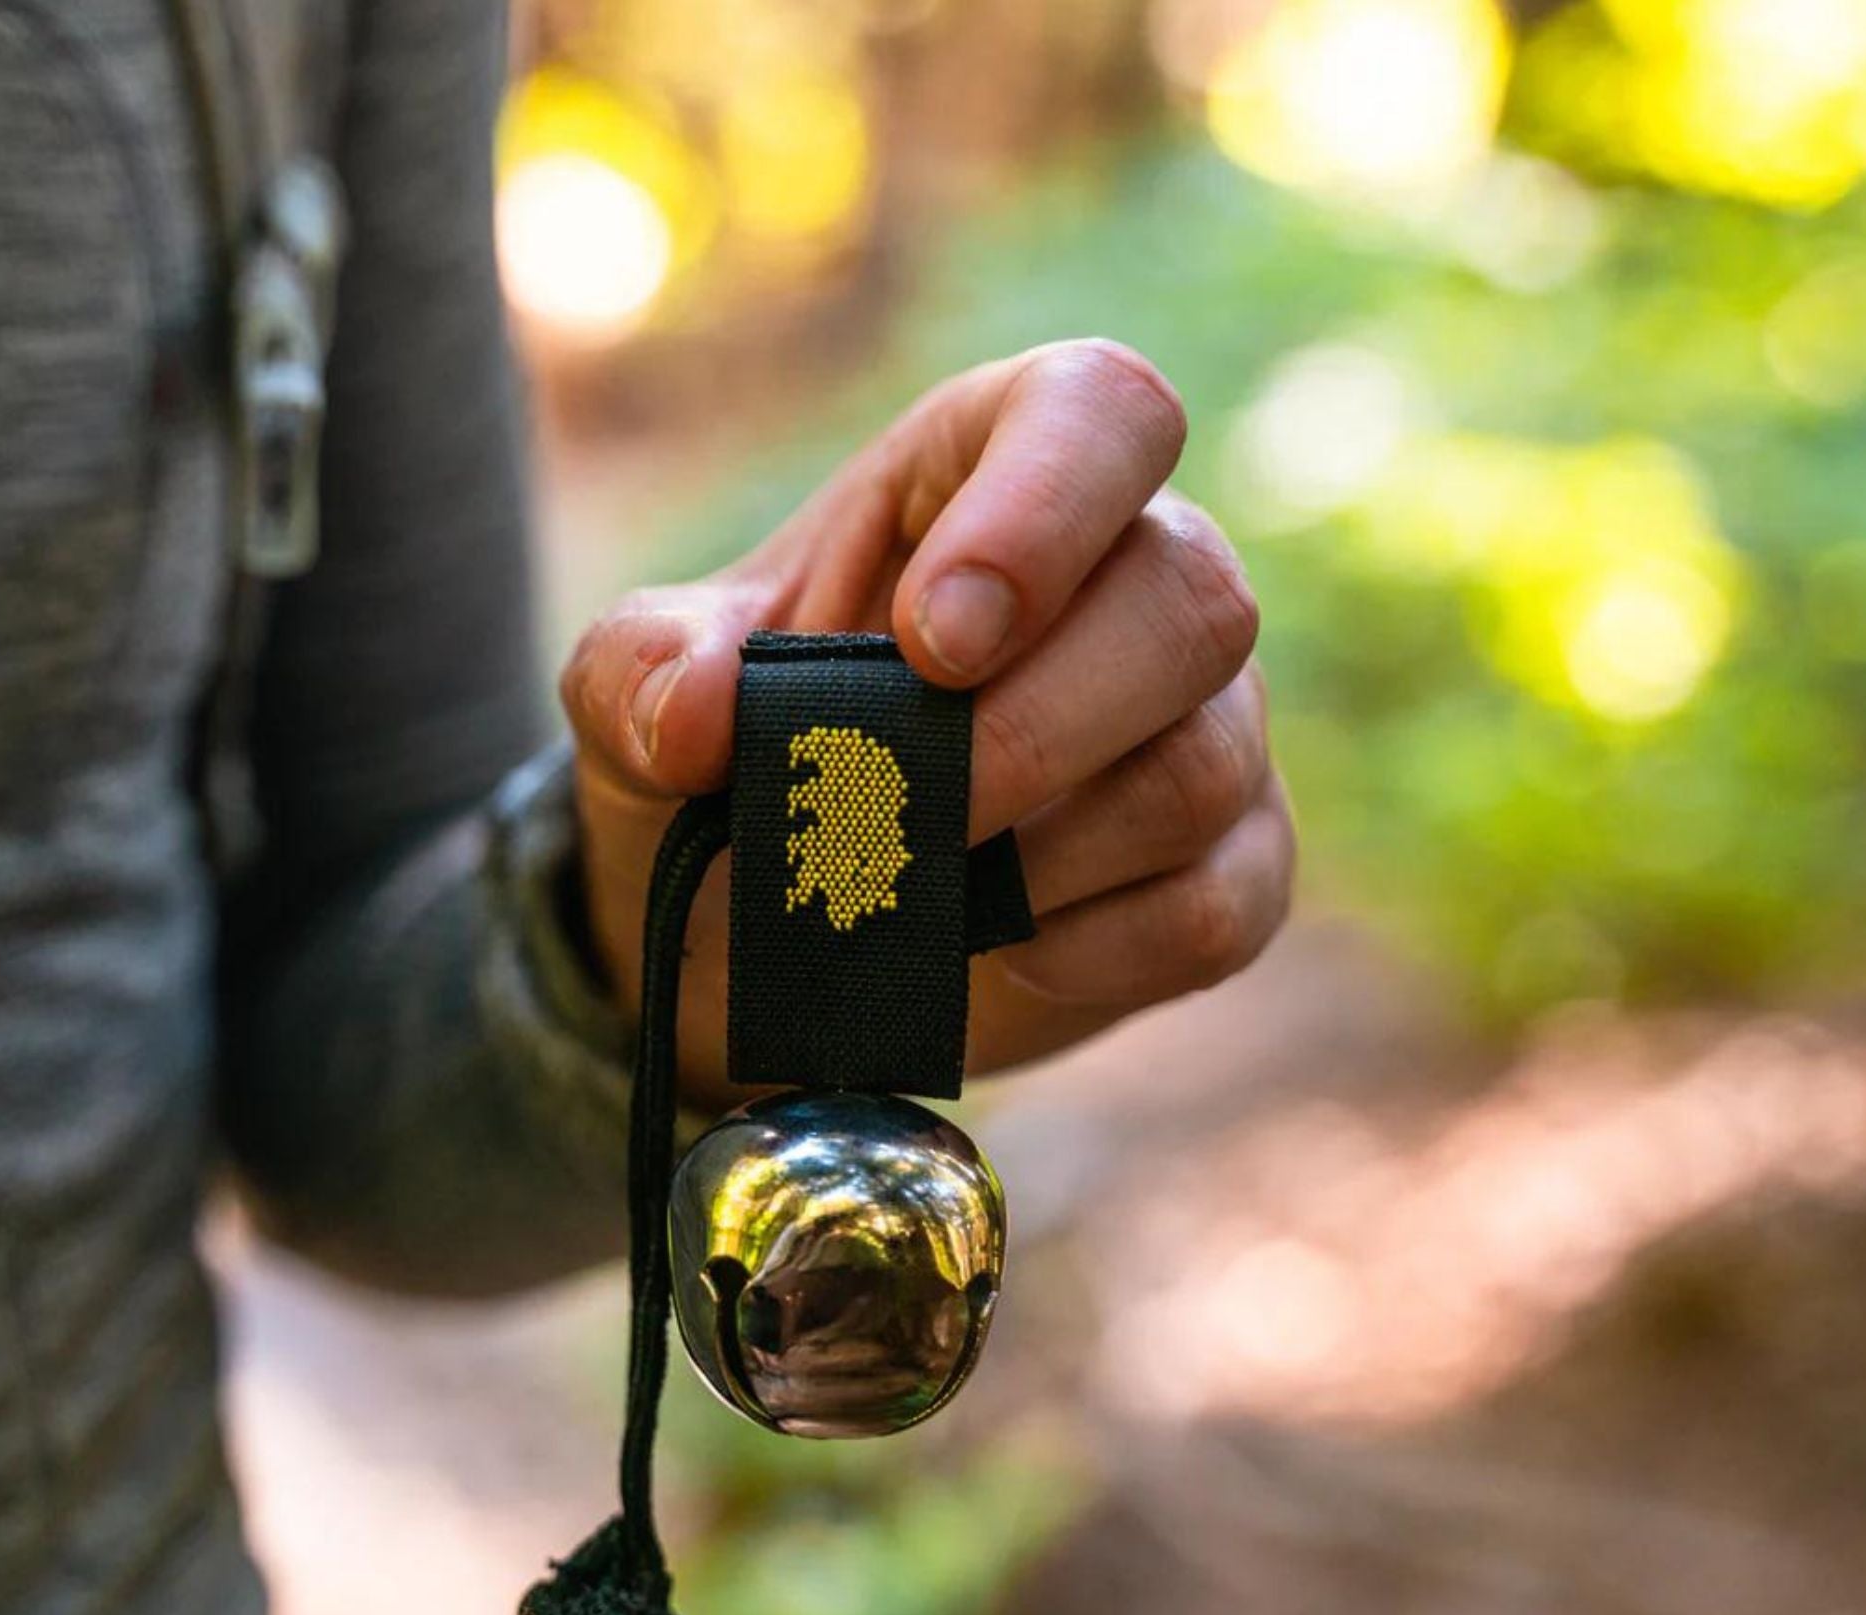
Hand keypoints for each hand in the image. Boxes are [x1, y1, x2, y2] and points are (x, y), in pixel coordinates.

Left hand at [559, 338, 1295, 1103]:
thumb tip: (694, 714)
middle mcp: (1137, 578)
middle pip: (1194, 602)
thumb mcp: (637, 700)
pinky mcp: (1228, 867)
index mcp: (999, 471)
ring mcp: (1204, 726)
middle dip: (1032, 729)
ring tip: (920, 887)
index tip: (930, 641)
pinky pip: (1210, 909)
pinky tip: (1000, 951)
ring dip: (1045, 857)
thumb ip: (643, 675)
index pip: (1104, 412)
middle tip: (901, 815)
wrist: (767, 928)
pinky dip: (1090, 951)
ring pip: (1202, 768)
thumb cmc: (727, 758)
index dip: (1041, 515)